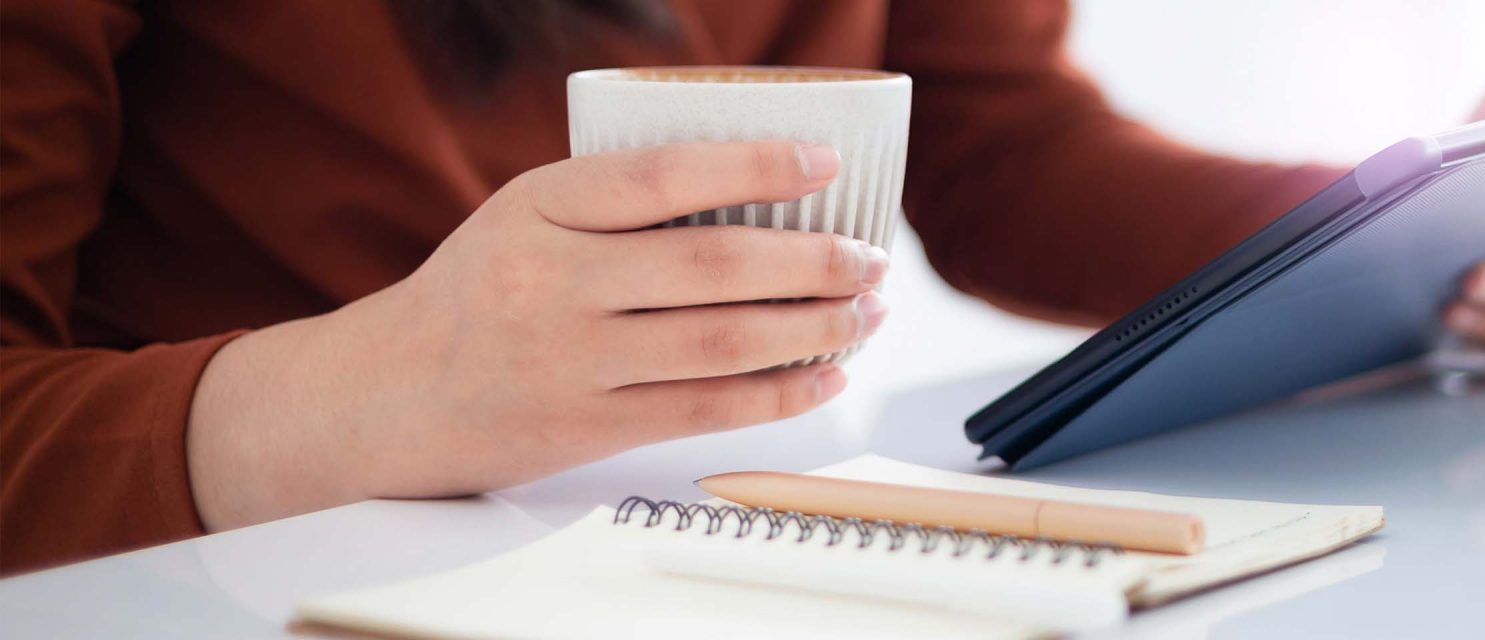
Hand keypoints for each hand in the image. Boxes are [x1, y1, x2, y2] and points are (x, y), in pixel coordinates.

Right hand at [186, 141, 888, 529]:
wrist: (388, 392)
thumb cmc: (482, 290)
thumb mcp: (527, 214)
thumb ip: (622, 201)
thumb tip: (765, 195)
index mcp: (541, 206)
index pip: (663, 176)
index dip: (755, 167)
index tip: (825, 164)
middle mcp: (554, 281)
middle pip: (712, 266)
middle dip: (813, 263)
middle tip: (871, 257)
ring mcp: (571, 359)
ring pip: (721, 342)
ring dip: (813, 328)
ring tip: (867, 313)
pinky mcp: (588, 426)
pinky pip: (705, 408)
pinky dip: (779, 393)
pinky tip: (826, 373)